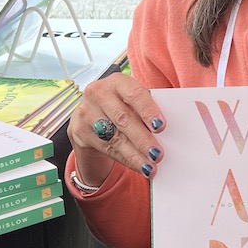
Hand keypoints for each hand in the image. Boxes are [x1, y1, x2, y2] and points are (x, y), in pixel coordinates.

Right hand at [67, 72, 165, 187]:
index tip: (161, 127)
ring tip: (150, 166)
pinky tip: (139, 166)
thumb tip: (167, 131)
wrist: (89, 113)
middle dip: (142, 139)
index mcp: (117, 81)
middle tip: (157, 154)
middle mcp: (98, 93)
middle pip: (123, 119)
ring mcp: (86, 112)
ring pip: (115, 138)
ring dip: (135, 155)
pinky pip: (107, 149)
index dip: (148, 111)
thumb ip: (146, 109)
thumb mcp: (130, 99)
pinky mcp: (80, 131)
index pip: (134, 94)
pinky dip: (126, 160)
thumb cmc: (120, 104)